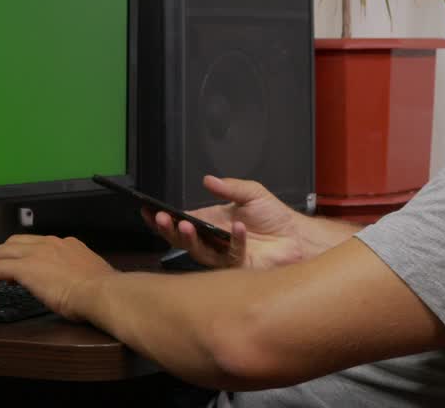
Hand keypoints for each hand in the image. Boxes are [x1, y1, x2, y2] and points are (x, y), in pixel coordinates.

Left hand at [0, 234, 115, 320]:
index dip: (24, 255)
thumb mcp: (91, 276)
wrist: (100, 291)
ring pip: (2, 252)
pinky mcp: (24, 267)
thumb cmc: (102, 290)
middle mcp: (50, 244)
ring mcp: (36, 253)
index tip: (20, 270)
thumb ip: (79, 275)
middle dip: (3, 256)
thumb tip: (77, 285)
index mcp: (67, 245)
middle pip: (15, 242)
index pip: (37, 243)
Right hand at [142, 175, 305, 269]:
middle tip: (162, 219)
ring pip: (198, 251)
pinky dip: (234, 240)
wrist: (296, 236)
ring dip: (190, 239)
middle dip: (169, 229)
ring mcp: (223, 254)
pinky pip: (230, 255)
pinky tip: (238, 228)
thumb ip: (229, 187)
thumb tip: (208, 179)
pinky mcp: (238, 266)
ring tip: (186, 226)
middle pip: (182, 239)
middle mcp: (213, 239)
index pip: (181, 220)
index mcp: (211, 221)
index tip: (148, 210)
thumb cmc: (274, 217)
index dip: (164, 218)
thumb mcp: (252, 193)